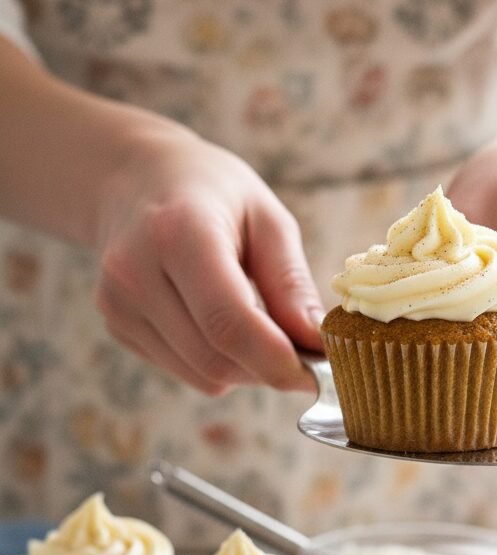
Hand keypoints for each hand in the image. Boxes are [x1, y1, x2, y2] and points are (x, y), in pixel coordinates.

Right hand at [94, 123, 322, 394]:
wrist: (135, 179)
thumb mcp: (267, 219)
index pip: (228, 324)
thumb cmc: (214, 194)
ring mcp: (118, 303)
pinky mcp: (116, 325)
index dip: (278, 361)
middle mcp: (135, 272)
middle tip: (303, 350)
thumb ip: (291, 283)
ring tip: (259, 323)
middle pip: (217, 358)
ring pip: (203, 374)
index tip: (321, 373)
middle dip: (269, 366)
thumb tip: (318, 344)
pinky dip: (217, 361)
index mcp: (177, 233)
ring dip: (246, 367)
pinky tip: (217, 320)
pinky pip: (185, 371)